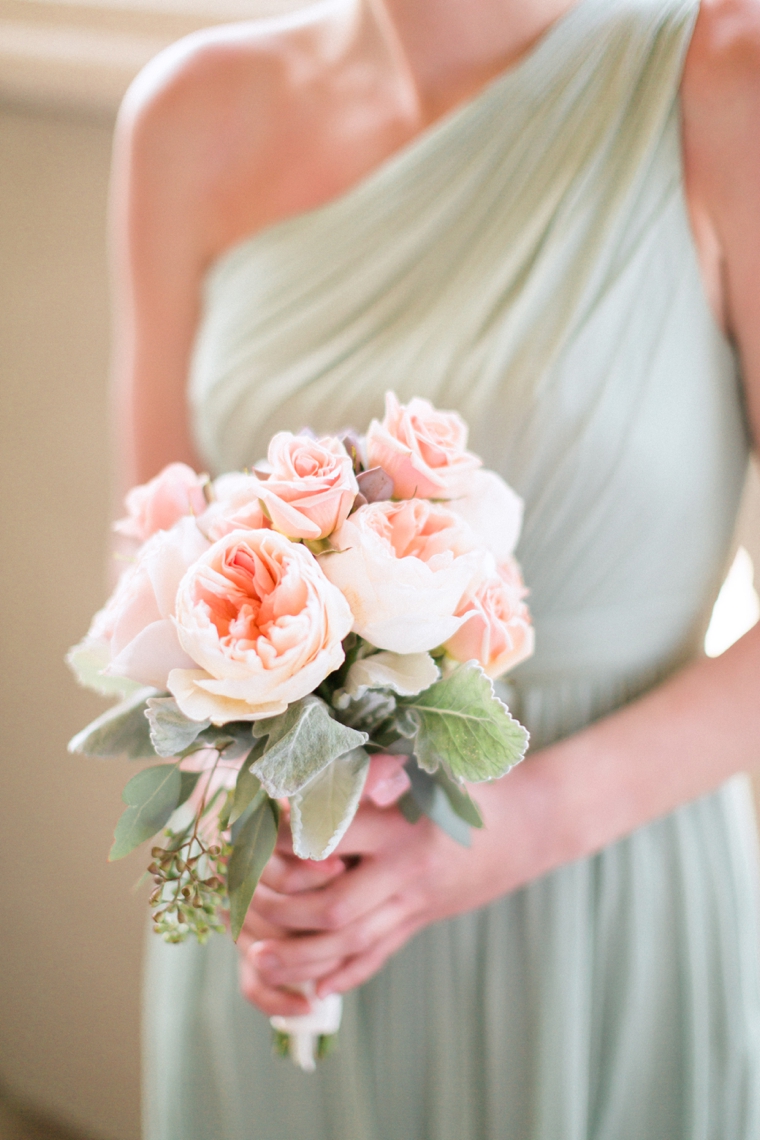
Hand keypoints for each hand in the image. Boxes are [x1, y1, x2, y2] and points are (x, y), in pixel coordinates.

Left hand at [235, 756, 547, 1016]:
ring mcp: (416, 903)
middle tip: (243, 910)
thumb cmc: (477, 780)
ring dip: (302, 958)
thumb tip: (324, 760)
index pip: (333, 838)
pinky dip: (344, 973)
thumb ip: (382, 769)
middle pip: (336, 908)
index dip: (288, 838)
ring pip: (352, 944)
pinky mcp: (422, 920)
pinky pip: (379, 956)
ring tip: (260, 959)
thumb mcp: (434, 764)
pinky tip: (313, 984)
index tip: (252, 832)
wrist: (537, 822)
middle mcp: (407, 871)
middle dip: (285, 914)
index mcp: (403, 826)